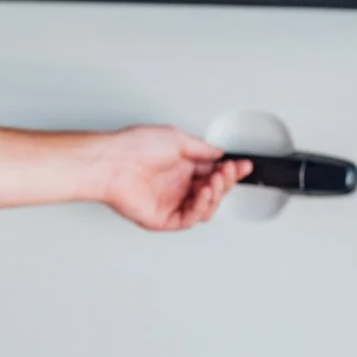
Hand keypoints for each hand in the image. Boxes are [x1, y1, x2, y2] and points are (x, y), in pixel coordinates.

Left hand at [91, 127, 251, 231]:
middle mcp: (176, 185)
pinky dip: (201, 208)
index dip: (230, 170)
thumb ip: (201, 149)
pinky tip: (203, 194)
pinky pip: (189, 218)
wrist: (112, 162)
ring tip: (216, 181)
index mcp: (180, 166)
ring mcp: (170, 202)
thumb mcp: (177, 138)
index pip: (213, 172)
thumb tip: (218, 152)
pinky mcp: (162, 218)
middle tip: (231, 171)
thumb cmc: (134, 147)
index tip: (243, 165)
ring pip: (205, 207)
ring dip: (216, 194)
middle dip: (226, 181)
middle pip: (213, 191)